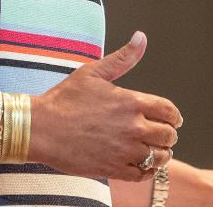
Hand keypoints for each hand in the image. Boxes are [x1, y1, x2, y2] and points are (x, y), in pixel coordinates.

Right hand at [29, 31, 180, 180]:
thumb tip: (141, 37)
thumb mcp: (91, 72)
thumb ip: (122, 58)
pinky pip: (145, 174)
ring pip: (160, 157)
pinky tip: (134, 160)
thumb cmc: (63, 99)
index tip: (166, 119)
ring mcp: (125, 150)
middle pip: (169, 136)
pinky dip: (144, 169)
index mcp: (130, 102)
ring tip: (145, 148)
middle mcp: (133, 127)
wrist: (40, 128)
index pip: (170, 112)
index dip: (171, 116)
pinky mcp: (116, 169)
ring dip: (157, 152)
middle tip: (152, 133)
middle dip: (164, 134)